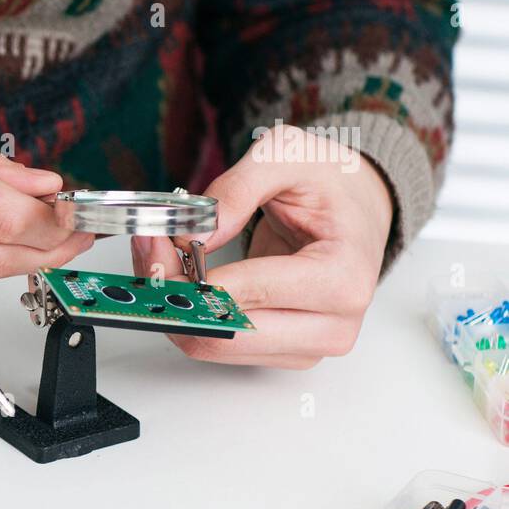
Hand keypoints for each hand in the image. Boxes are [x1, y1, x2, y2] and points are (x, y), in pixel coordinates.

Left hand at [131, 124, 393, 367]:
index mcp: (342, 278)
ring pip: (212, 346)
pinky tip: (185, 280)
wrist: (359, 210)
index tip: (155, 241)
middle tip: (150, 250)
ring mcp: (307, 347)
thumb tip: (193, 235)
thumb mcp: (288, 156)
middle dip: (174, 294)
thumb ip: (237, 188)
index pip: (247, 294)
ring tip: (164, 259)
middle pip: (223, 334)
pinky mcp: (283, 352)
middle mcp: (331, 325)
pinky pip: (218, 346)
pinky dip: (190, 316)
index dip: (189, 272)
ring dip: (175, 308)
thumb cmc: (332, 185)